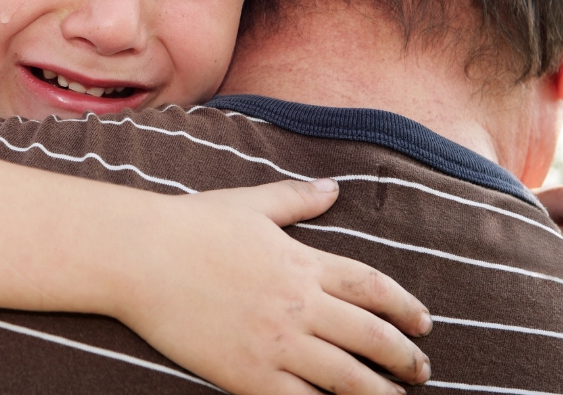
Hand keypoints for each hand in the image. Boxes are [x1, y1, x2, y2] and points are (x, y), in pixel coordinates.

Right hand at [113, 179, 431, 394]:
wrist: (139, 256)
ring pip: (347, 378)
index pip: (374, 288)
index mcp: (303, 262)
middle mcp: (299, 304)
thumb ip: (297, 199)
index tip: (422, 325)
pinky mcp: (246, 374)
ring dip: (379, 393)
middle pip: (371, 337)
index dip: (406, 309)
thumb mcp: (249, 204)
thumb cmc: (190, 225)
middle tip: (419, 373)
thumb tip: (333, 188)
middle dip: (404, 359)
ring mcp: (275, 342)